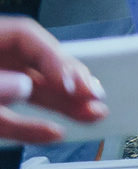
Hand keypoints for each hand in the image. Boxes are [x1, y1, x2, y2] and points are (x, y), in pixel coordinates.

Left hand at [0, 17, 106, 145]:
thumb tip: (23, 85)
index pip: (26, 36)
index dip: (54, 56)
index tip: (72, 80)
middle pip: (37, 64)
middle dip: (71, 79)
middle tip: (95, 94)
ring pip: (30, 94)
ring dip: (64, 105)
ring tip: (95, 113)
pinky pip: (10, 121)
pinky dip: (31, 128)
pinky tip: (54, 132)